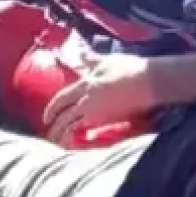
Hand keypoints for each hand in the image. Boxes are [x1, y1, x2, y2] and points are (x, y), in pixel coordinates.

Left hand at [43, 52, 158, 143]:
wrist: (149, 81)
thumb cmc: (129, 68)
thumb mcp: (106, 61)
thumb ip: (90, 60)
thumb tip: (79, 52)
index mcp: (85, 84)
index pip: (62, 98)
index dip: (52, 109)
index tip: (46, 118)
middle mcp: (87, 100)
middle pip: (64, 116)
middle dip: (55, 127)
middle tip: (50, 136)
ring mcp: (97, 112)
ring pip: (73, 126)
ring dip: (63, 135)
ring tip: (59, 143)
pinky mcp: (108, 121)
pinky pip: (87, 132)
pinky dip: (78, 139)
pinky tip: (76, 144)